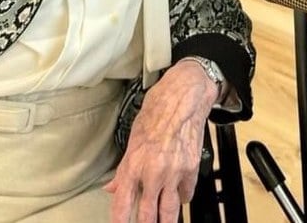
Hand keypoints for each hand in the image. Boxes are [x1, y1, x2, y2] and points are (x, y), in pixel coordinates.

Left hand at [105, 59, 218, 222]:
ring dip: (165, 221)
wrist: (184, 97)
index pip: (122, 203)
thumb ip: (124, 169)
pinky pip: (187, 194)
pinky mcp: (192, 169)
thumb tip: (114, 187)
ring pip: (170, 211)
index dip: (120, 221)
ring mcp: (175, 173)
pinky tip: (179, 200)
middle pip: (147, 214)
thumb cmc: (158, 109)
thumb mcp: (132, 137)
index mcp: (135, 163)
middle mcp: (154, 172)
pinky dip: (182, 199)